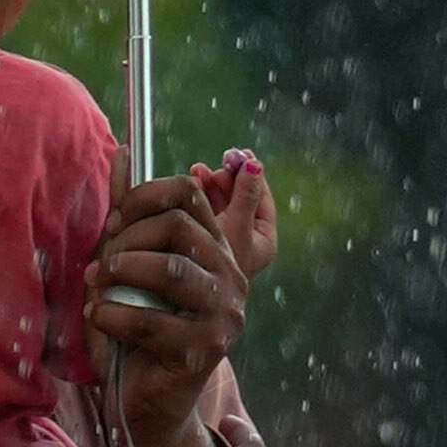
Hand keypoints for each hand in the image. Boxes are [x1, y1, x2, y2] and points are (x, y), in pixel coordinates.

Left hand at [86, 173, 248, 446]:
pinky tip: (99, 319)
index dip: (142, 197)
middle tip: (103, 264)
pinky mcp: (205, 351)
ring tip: (99, 289)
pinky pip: (152, 319)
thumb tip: (120, 152)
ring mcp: (224, 314)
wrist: (144, 404)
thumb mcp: (126, 266)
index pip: (188, 193)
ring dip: (121, 273)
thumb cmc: (133, 332)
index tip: (113, 224)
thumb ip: (126, 215)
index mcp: (215, 249)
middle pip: (178, 225)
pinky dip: (112, 315)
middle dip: (127, 239)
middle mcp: (229, 277)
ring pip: (170, 268)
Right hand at [198, 149, 280, 277]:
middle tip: (222, 160)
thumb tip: (256, 165)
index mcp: (265, 239)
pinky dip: (201, 192)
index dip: (252, 174)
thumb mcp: (236, 226)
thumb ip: (246, 195)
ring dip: (213, 182)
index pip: (263, 198)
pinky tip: (195, 179)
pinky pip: (206, 207)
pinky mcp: (205, 234)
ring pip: (223, 200)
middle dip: (230, 176)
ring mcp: (226, 236)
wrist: (181, 292)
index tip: (242, 154)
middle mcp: (247, 237)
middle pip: (242, 196)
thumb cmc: (216, 266)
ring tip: (201, 170)